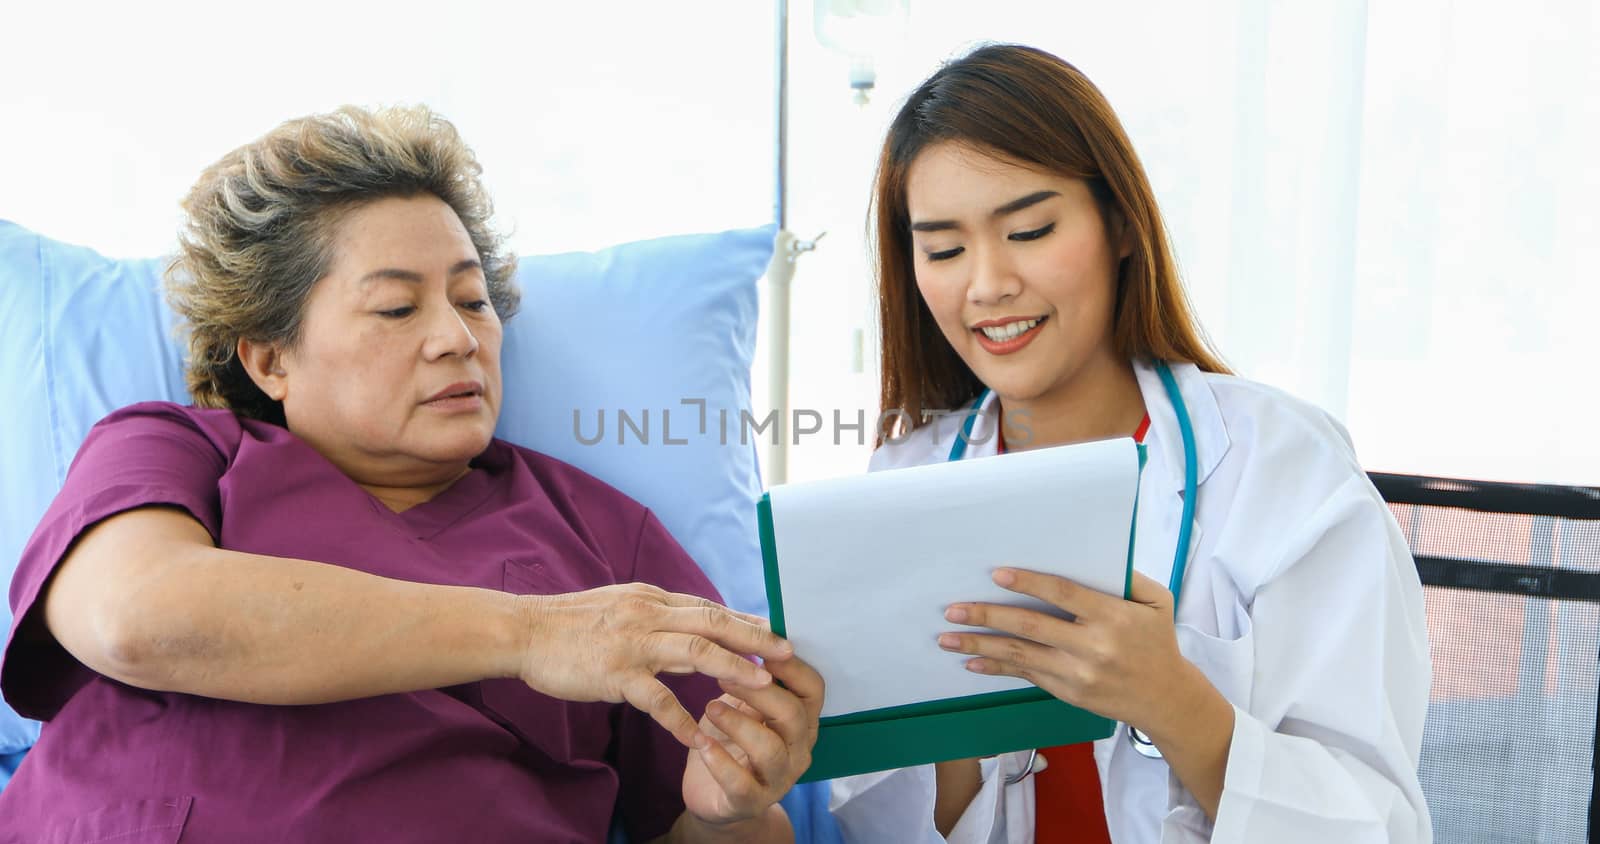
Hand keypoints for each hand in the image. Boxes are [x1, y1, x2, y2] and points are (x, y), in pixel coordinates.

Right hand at [516, 584, 793, 746]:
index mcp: (653, 599)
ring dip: (732, 668)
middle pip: (713, 622)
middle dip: (754, 637)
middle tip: (787, 652)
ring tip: (761, 685)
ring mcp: (633, 644)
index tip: (775, 632)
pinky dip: (680, 719)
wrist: (525, 631)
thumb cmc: (572, 622)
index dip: (745, 619)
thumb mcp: (623, 605)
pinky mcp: (615, 673)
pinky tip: (699, 737)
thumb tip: (696, 623)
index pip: (709, 607)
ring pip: (694, 652)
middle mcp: (649, 615)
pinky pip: (656, 698)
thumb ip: (659, 615)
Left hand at [680, 655, 823, 828]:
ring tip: (709, 706)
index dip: (790, 666)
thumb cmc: (730, 736)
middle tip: (721, 674)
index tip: (759, 646)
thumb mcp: (744, 701)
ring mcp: (778, 779)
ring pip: (770, 749)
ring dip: (738, 723)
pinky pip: (741, 784)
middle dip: (758, 690)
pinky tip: (700, 742)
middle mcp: (798, 749)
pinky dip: (719, 760)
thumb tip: (754, 625)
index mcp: (802, 719)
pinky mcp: (750, 802)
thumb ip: (753, 674)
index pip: (813, 688)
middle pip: (793, 714)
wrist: (711, 792)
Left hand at [938, 569, 1191, 730]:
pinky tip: (972, 663)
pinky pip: (1027, 676)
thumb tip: (1093, 555)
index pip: (1063, 594)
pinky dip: (997, 669)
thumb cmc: (1157, 641)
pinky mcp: (1069, 693)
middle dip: (988, 616)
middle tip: (954, 609)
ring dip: (980, 646)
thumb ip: (1128, 577)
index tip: (997, 574)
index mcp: (1112, 617)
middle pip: (1031, 627)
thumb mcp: (1157, 601)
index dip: (1028, 583)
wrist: (1166, 699)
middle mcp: (1092, 647)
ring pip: (1021, 655)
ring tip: (947, 638)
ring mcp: (1078, 674)